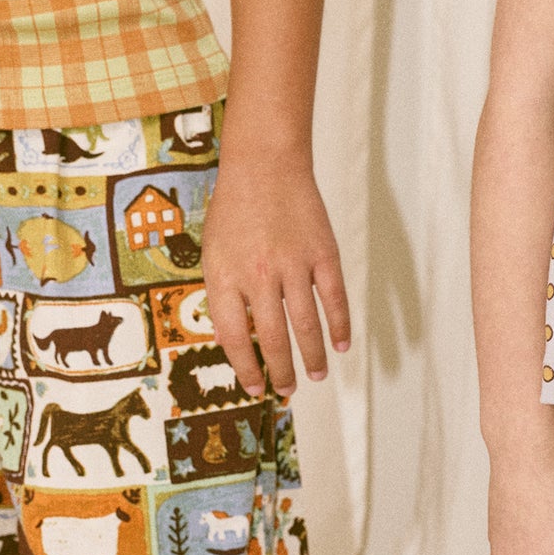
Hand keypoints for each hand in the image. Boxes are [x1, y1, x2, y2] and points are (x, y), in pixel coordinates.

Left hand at [199, 154, 349, 397]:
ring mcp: (293, 265)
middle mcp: (259, 276)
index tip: (253, 387)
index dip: (244, 368)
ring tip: (315, 376)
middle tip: (286, 389)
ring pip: (306, 324)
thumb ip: (222, 294)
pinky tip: (340, 344)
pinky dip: (339, 324)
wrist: (265, 164)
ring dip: (313, 356)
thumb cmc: (234, 208)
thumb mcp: (212, 252)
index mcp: (225, 277)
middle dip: (280, 371)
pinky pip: (333, 298)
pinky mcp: (322, 253)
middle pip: (272, 338)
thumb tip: (231, 337)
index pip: (234, 337)